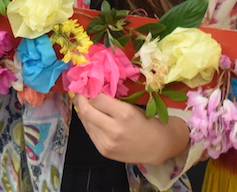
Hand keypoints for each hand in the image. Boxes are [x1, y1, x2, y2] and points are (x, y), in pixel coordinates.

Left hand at [73, 93, 189, 164]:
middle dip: (80, 100)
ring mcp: (107, 142)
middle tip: (79, 94)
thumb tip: (94, 93)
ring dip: (83, 112)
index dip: (91, 91)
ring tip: (83, 104)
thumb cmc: (147, 122)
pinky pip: (90, 133)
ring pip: (86, 123)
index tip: (89, 86)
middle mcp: (113, 129)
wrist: (157, 146)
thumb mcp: (133, 107)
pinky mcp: (103, 150)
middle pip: (87, 111)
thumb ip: (113, 102)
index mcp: (125, 113)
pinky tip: (92, 118)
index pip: (98, 98)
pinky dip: (89, 124)